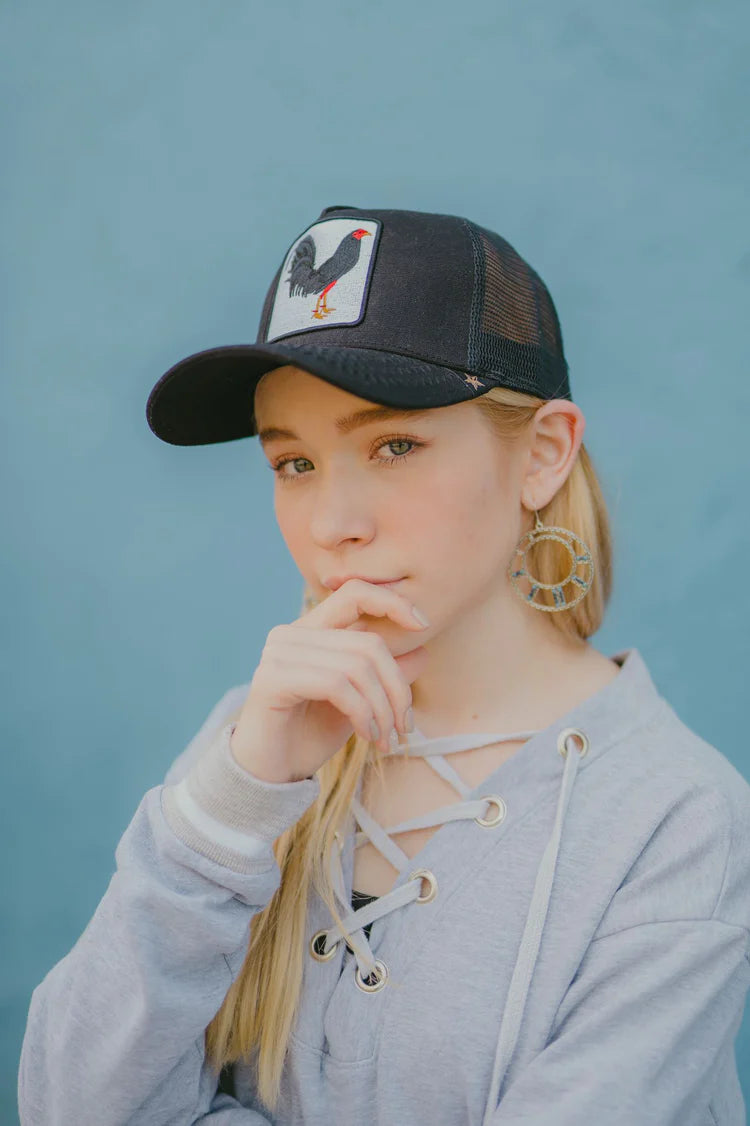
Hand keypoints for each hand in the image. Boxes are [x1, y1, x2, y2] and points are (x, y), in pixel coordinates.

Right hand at [229, 580, 430, 781]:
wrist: (269, 776)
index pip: (354, 593)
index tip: (424, 626)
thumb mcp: (359, 703)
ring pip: (357, 666)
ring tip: (387, 739)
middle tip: (404, 727)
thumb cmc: (310, 736)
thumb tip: (424, 650)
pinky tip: (367, 736)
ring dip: (382, 709)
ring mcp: (278, 653)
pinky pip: (337, 685)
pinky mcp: (272, 679)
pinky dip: (362, 713)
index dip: (393, 601)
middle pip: (368, 642)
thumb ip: (383, 675)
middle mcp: (290, 634)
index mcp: (310, 630)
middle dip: (397, 688)